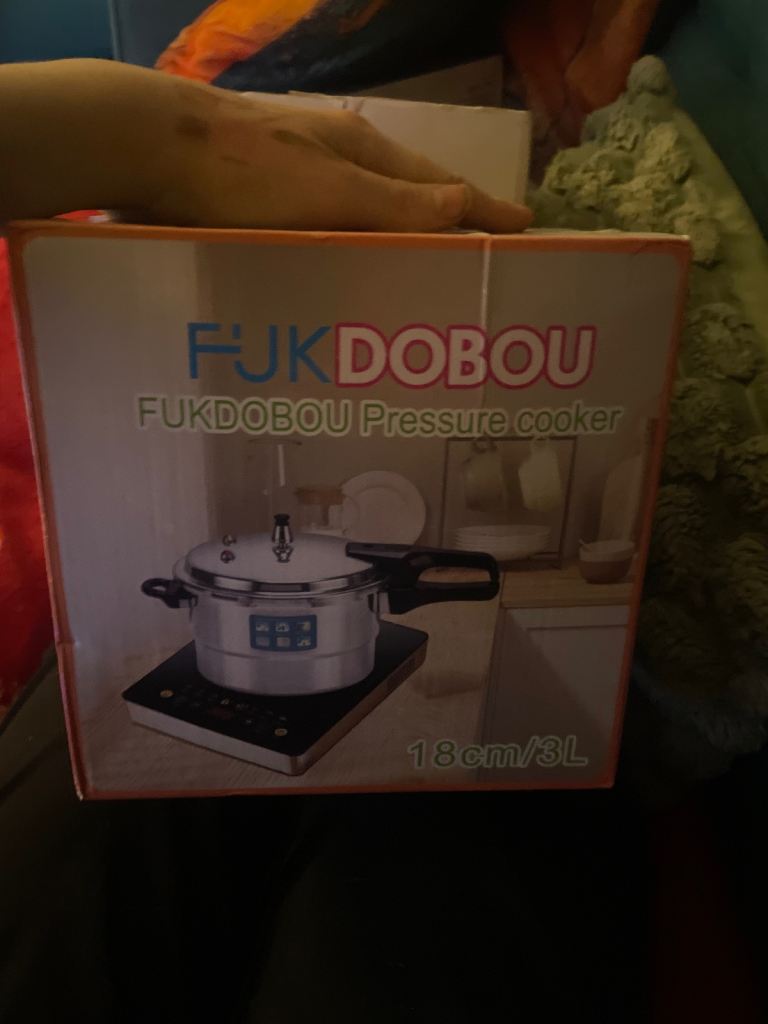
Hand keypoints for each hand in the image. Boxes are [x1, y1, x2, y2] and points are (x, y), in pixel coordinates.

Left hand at [0, 60, 531, 233]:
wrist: (150, 146)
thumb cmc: (245, 174)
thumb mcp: (331, 194)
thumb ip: (397, 208)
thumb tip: (469, 211)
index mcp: (365, 153)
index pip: (444, 189)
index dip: (485, 212)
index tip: (525, 231)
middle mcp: (338, 156)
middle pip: (409, 194)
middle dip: (448, 225)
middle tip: (477, 258)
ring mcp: (299, 168)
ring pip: (367, 207)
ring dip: (400, 233)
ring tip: (420, 266)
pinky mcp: (262, 190)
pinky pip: (329, 219)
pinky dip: (354, 239)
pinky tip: (344, 261)